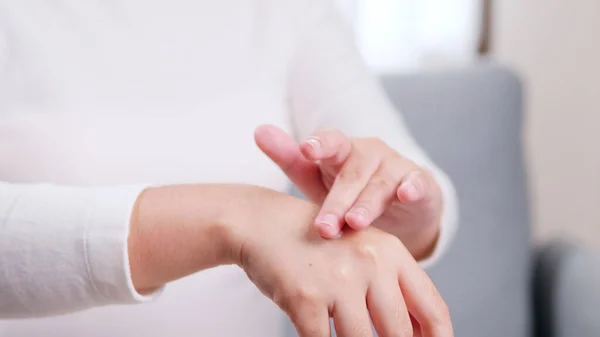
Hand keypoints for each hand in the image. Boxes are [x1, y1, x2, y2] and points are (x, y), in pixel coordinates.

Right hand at [228, 188, 451, 336]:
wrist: (262, 222)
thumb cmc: (314, 243)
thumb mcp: (362, 251)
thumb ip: (392, 287)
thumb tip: (421, 334)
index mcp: (391, 252)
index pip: (432, 308)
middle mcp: (370, 263)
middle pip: (400, 333)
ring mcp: (338, 280)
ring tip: (346, 335)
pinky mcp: (306, 296)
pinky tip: (317, 336)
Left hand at [254, 125, 442, 259]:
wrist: (396, 209)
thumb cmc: (346, 192)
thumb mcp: (316, 179)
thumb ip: (290, 158)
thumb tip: (258, 130)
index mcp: (341, 150)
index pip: (330, 141)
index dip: (319, 144)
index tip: (307, 150)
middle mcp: (368, 152)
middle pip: (352, 172)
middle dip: (337, 199)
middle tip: (323, 227)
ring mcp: (395, 166)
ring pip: (381, 182)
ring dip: (368, 202)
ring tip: (354, 223)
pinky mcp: (419, 182)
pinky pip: (416, 182)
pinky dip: (412, 187)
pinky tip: (405, 194)